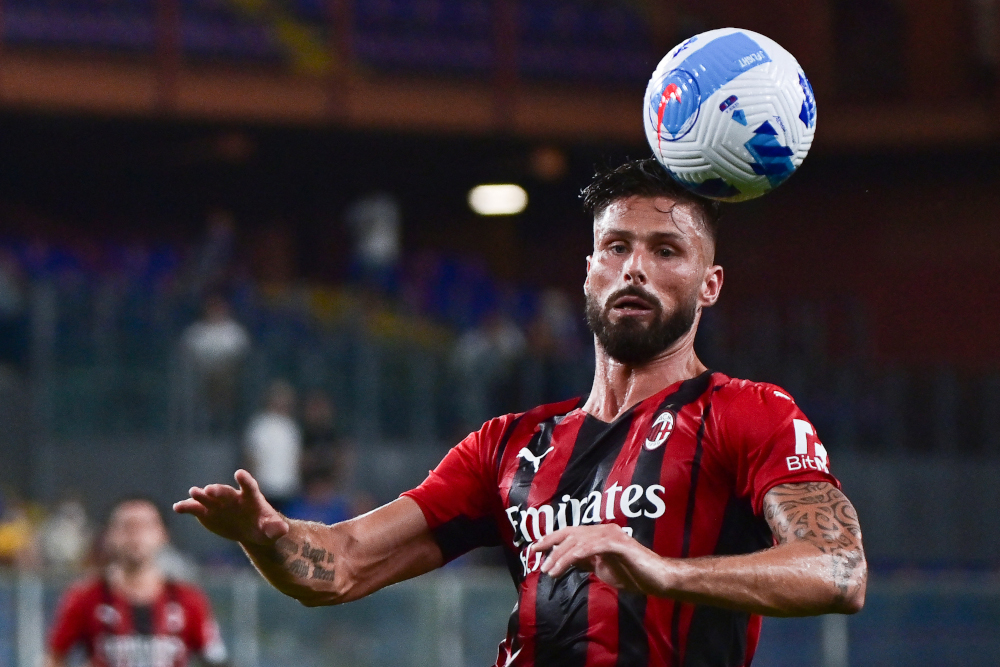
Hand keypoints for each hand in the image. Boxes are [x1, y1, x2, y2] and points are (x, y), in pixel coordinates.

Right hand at [173, 470, 288, 545]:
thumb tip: (281, 529)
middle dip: (217, 490)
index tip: (240, 474)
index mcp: (250, 497)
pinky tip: (178, 508)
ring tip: (193, 493)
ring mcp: (218, 503)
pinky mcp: (206, 512)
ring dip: (200, 495)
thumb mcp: (272, 530)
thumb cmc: (265, 528)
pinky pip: (195, 508)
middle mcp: (232, 497)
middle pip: (225, 492)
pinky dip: (187, 507)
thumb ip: (276, 528)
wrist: (251, 531)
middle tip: (209, 490)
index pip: (249, 486)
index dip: (245, 480)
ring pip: (207, 497)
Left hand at [529, 524, 666, 594]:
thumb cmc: (633, 574)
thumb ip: (585, 561)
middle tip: (535, 556)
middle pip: (570, 533)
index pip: (570, 533)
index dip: (550, 539)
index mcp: (599, 534)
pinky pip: (592, 547)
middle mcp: (604, 529)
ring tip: (548, 570)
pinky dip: (576, 555)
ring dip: (560, 556)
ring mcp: (611, 534)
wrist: (658, 579)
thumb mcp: (601, 568)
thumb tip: (565, 560)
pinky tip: (566, 564)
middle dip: (550, 544)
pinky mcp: (619, 544)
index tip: (534, 548)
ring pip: (578, 541)